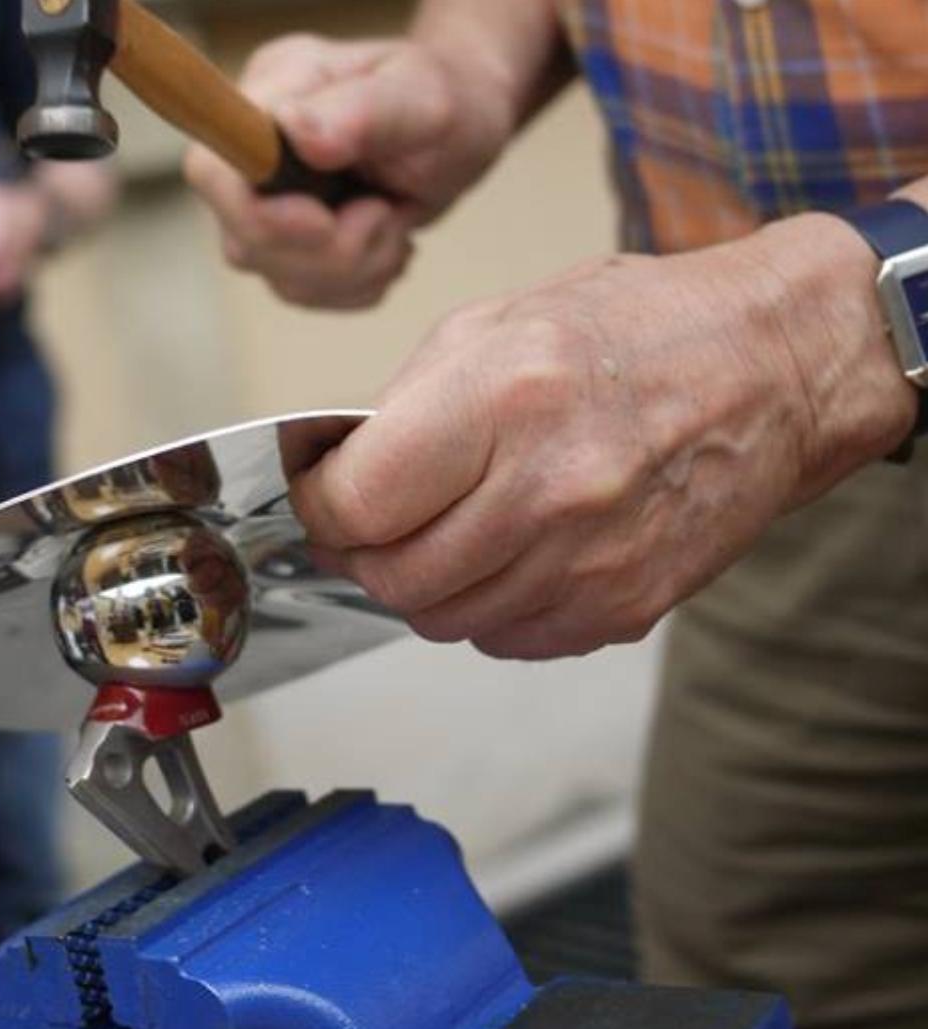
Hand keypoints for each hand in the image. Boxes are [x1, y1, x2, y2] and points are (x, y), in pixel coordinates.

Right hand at [184, 35, 512, 308]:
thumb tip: (295, 130)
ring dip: (354, 270)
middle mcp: (253, 151)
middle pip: (245, 241)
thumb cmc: (447, 101)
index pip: (212, 170)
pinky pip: (307, 293)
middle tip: (387, 213)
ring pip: (279, 277)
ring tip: (394, 223)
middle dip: (330, 251)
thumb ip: (360, 111)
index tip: (324, 219)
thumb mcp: (421, 98)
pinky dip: (358, 285)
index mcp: (272, 94)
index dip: (257, 216)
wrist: (463, 129)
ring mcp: (265, 202)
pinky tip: (385, 244)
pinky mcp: (287, 244)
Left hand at [284, 217, 915, 658]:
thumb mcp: (498, 323)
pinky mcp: (622, 608)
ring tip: (448, 529)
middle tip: (371, 523)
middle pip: (393, 577)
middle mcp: (548, 490)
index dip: (319, 507)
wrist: (777, 369)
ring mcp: (589, 561)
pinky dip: (487, 607)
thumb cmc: (636, 330)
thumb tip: (337, 477)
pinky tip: (511, 552)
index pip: (357, 505)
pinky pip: (506, 639)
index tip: (319, 498)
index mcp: (503, 398)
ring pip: (443, 620)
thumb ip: (406, 407)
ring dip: (424, 584)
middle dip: (362, 553)